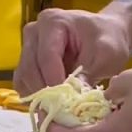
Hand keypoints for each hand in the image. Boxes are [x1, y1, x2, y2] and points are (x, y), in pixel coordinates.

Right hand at [14, 7, 131, 95]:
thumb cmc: (109, 41)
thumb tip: (71, 97)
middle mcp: (34, 32)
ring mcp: (27, 47)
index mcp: (53, 22)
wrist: (107, 35)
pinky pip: (22, 83)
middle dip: (44, 92)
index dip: (54, 81)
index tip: (66, 101)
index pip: (46, 56)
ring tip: (58, 106)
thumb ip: (89, 73)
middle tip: (60, 109)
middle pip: (30, 68)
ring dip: (38, 96)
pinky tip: (51, 102)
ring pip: (23, 77)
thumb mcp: (107, 55)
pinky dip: (34, 96)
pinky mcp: (27, 63)